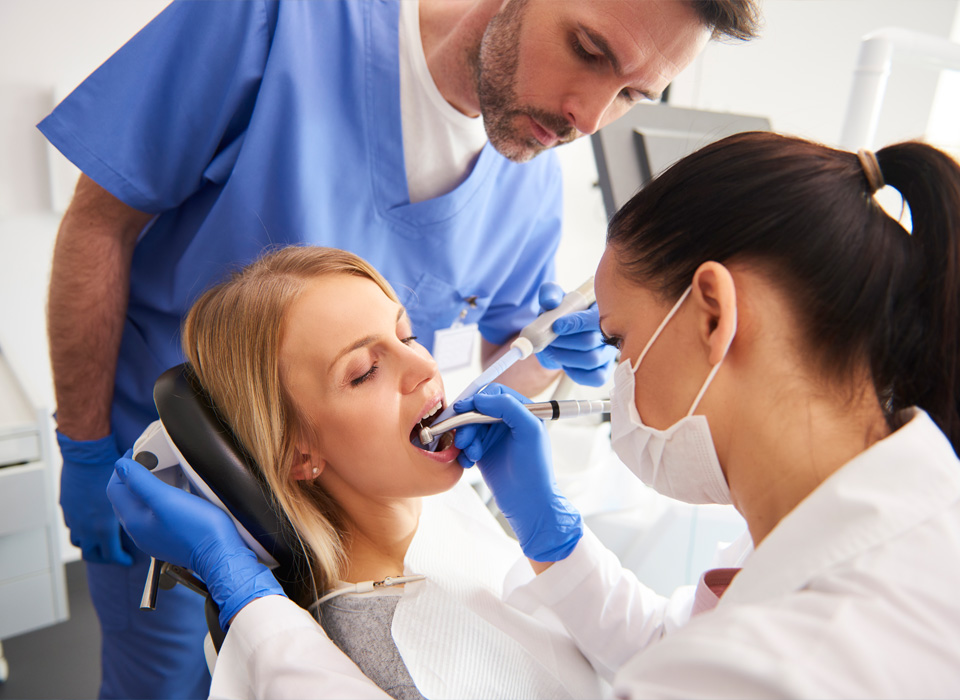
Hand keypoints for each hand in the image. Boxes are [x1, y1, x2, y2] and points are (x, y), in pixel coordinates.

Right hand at [56, 432, 132, 564]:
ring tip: (101, 542)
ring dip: (90, 544)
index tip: (128, 560)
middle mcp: (85, 526)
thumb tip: (157, 515)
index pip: (111, 555)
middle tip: (114, 556)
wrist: (86, 453)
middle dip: (103, 558)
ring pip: (79, 541)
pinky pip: (72, 525)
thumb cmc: (111, 473)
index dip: (121, 560)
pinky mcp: (67, 507)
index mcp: (103, 528)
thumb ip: (142, 506)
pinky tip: (91, 522)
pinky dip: (82, 529)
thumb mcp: (133, 492)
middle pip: (91, 554)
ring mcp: (74, 517)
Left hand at [107, 453, 284, 628]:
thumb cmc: (197, 527)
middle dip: (133, 476)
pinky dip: (158, 499)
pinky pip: (154, 514)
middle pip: (125, 497)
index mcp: (133, 520)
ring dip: (146, 487)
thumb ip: (140, 481)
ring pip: (140, 505)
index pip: (114, 488)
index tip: (138, 452)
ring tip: (162, 472)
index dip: (123, 467)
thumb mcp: (166, 498)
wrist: (221, 554)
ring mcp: (153, 537)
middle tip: (150, 459)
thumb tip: (120, 466)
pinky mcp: (168, 538)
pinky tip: (174, 493)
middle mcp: (138, 531)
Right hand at [453, 384, 581, 561]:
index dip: (477, 399)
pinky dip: (464, 451)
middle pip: (478, 410)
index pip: (495, 393)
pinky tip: (469, 462)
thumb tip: (481, 398)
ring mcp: (495, 437)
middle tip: (464, 440)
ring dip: (466, 439)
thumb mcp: (528, 429)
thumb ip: (508, 406)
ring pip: (469, 426)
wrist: (527, 502)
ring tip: (472, 455)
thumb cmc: (534, 468)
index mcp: (522, 411)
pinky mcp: (484, 452)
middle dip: (468, 423)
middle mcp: (508, 421)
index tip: (463, 409)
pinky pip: (466, 443)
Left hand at [535, 282, 616, 386]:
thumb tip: (551, 302)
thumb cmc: (562, 313)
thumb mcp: (554, 298)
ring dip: (565, 356)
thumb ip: (550, 293)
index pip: (594, 319)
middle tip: (548, 339)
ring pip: (591, 359)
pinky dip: (575, 372)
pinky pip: (595, 378)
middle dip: (563, 341)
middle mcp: (612, 332)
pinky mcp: (605, 370)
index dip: (575, 323)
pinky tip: (565, 363)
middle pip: (590, 341)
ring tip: (553, 349)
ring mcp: (609, 353)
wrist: (561, 333)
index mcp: (601, 310)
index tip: (556, 325)